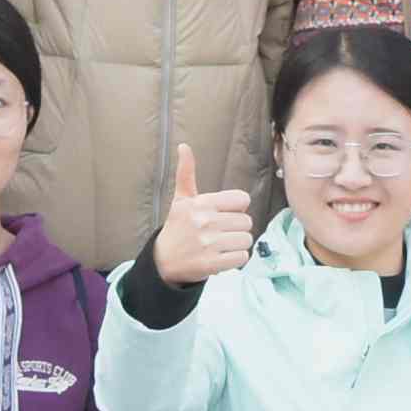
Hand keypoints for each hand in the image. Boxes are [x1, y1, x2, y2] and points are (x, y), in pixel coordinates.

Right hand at [153, 144, 255, 282]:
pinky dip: (236, 259)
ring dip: (238, 244)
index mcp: (202, 203)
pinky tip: (223, 257)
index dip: (236, 208)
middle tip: (221, 232)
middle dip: (237, 228)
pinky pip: (242, 257)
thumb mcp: (181, 199)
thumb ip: (186, 173)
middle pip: (247, 221)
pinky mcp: (212, 264)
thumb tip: (184, 146)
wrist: (163, 261)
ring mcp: (209, 244)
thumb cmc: (177, 227)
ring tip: (222, 245)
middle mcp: (205, 222)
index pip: (242, 200)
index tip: (224, 214)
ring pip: (247, 239)